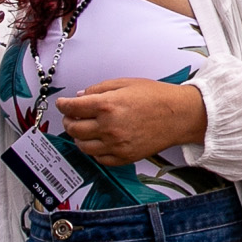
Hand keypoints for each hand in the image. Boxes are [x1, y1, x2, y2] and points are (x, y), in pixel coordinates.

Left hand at [56, 77, 207, 165]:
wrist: (179, 115)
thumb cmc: (156, 97)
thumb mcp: (125, 83)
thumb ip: (99, 89)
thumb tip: (81, 96)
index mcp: (107, 105)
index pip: (72, 107)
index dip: (62, 105)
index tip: (62, 104)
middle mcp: (108, 127)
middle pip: (73, 129)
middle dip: (68, 121)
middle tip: (71, 117)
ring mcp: (115, 144)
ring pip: (83, 146)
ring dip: (79, 137)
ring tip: (83, 130)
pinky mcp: (124, 157)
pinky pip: (99, 159)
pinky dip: (94, 151)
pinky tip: (98, 141)